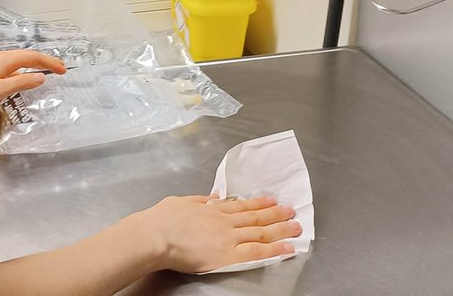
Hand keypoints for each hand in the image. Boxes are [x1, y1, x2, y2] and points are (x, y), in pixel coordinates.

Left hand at [0, 49, 66, 108]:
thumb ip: (20, 83)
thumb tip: (40, 77)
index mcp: (5, 60)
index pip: (32, 57)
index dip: (49, 62)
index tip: (63, 70)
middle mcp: (0, 56)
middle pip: (27, 56)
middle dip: (44, 61)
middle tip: (60, 69)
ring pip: (18, 60)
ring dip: (34, 64)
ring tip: (46, 72)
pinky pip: (11, 65)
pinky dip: (23, 68)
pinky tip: (24, 77)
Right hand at [135, 195, 299, 273]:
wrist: (156, 235)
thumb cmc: (162, 220)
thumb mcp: (181, 202)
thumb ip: (200, 200)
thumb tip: (213, 197)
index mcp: (212, 210)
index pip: (241, 206)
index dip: (258, 203)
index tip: (271, 199)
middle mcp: (224, 222)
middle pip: (255, 218)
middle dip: (275, 213)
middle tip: (291, 210)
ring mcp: (228, 238)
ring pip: (260, 232)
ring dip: (280, 229)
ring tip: (296, 226)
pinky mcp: (227, 255)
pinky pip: (256, 251)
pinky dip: (274, 249)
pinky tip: (287, 247)